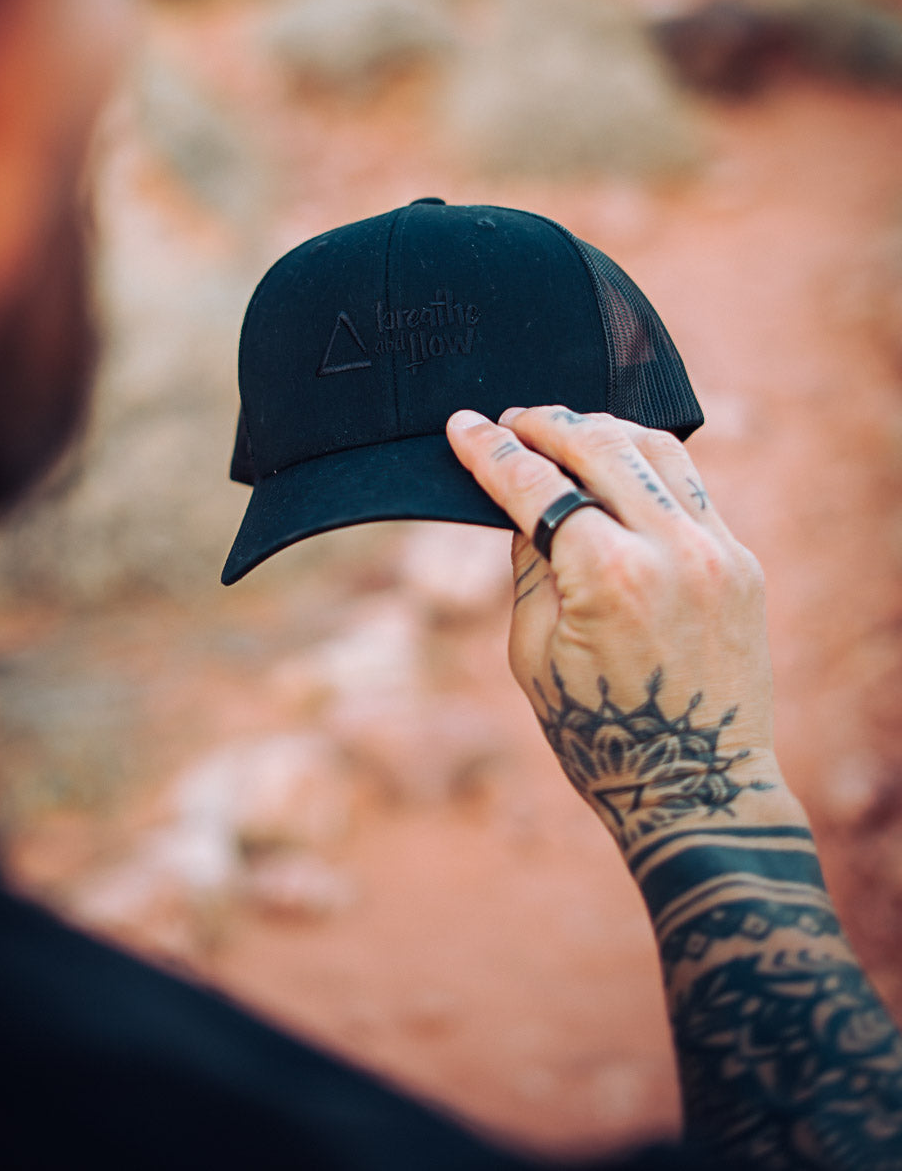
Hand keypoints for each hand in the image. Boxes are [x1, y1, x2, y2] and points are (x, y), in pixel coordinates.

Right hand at [446, 405, 780, 852]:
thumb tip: (526, 505)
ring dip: (603, 429)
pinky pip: (690, 485)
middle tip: (511, 419)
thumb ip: (531, 566)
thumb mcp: (534, 652)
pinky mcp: (741, 562)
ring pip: (657, 448)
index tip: (464, 425)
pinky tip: (619, 466)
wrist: (697, 788)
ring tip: (564, 430)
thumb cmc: (600, 734)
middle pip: (600, 445)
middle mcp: (671, 548)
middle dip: (546, 424)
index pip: (536, 485)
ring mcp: (717, 550)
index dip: (491, 450)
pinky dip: (647, 464)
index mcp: (608, 575)